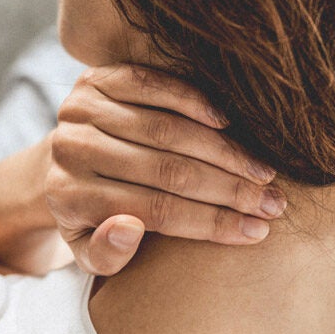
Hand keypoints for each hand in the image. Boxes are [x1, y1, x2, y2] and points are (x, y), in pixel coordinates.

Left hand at [45, 64, 285, 275]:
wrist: (61, 164)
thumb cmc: (90, 216)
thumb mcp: (90, 252)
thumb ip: (106, 254)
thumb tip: (130, 228)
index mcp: (69, 197)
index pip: (156, 211)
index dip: (211, 222)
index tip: (257, 231)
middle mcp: (72, 148)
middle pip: (167, 170)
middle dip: (230, 190)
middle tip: (273, 203)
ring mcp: (83, 109)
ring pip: (167, 130)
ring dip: (224, 151)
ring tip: (264, 172)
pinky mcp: (97, 78)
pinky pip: (153, 86)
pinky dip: (194, 102)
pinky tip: (228, 123)